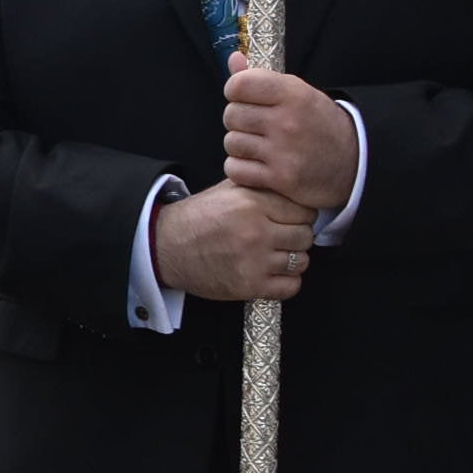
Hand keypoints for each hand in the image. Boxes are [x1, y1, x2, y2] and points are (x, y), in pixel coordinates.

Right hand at [151, 181, 316, 301]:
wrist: (167, 247)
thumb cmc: (198, 217)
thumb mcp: (227, 189)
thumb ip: (259, 186)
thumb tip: (291, 186)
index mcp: (251, 203)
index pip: (304, 210)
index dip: (301, 214)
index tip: (292, 218)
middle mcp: (256, 231)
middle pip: (305, 236)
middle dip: (298, 236)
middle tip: (285, 237)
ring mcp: (254, 261)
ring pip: (301, 262)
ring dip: (293, 259)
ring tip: (279, 255)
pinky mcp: (249, 285)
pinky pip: (291, 287)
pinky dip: (287, 282)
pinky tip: (275, 273)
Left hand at [219, 57, 358, 214]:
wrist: (353, 161)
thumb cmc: (318, 123)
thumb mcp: (298, 93)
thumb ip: (262, 77)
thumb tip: (233, 58)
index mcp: (294, 94)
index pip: (238, 84)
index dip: (234, 90)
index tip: (243, 97)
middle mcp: (288, 122)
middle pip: (231, 115)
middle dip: (238, 120)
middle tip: (254, 125)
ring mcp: (284, 152)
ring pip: (231, 143)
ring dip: (240, 145)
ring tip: (258, 145)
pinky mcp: (281, 178)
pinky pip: (235, 169)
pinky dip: (240, 169)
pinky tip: (256, 165)